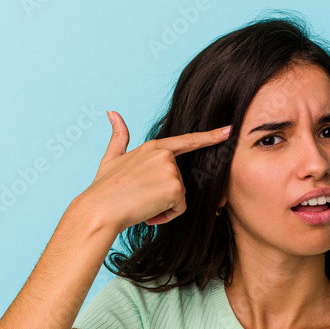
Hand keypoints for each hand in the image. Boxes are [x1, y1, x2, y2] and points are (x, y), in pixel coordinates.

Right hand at [74, 110, 231, 233]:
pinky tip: (148, 212)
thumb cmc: (104, 187)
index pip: (188, 140)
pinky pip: (179, 209)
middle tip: (140, 197)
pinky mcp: (175, 188)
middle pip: (179, 182)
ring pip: (179, 197)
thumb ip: (119, 136)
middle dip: (163, 195)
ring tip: (141, 204)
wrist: (100, 209)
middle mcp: (165, 156)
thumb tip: (112, 113)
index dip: (211, 136)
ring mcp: (171, 171)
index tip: (229, 130)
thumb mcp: (112, 158)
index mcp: (154, 146)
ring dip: (163, 207)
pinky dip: (165, 216)